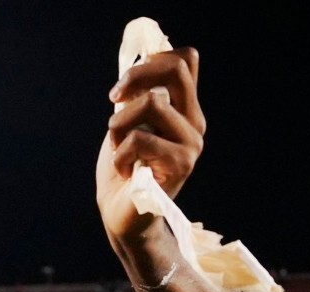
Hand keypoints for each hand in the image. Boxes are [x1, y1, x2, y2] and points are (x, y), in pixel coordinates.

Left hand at [96, 47, 204, 240]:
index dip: (150, 61)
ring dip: (119, 124)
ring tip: (118, 148)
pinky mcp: (181, 164)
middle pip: (175, 69)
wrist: (122, 213)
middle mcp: (194, 122)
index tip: (123, 87)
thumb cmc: (122, 169)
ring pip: (152, 103)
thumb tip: (136, 67)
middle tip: (114, 101)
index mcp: (184, 109)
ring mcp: (192, 143)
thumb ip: (137, 97)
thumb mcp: (127, 123)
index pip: (185, 60)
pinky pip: (139, 139)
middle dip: (135, 78)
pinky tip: (125, 170)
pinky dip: (119, 154)